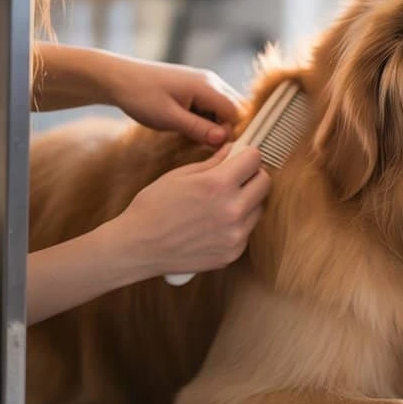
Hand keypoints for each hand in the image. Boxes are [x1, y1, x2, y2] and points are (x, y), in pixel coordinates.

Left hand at [107, 58, 245, 145]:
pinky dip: (205, 119)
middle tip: (202, 144)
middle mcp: (210, 81)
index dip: (230, 132)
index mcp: (207, 86)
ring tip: (190, 134)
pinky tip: (187, 126)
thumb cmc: (141, 96)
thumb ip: (198, 129)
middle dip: (224, 129)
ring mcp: (203, 82)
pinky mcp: (195, 87)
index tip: (214, 147)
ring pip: (222, 109)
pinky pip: (211, 106)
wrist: (118, 78)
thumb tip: (224, 139)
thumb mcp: (169, 118)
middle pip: (234, 110)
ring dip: (213, 125)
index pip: (236, 113)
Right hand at [110, 144, 271, 280]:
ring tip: (222, 202)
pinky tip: (215, 223)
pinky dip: (238, 224)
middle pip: (265, 183)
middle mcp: (232, 210)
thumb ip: (213, 162)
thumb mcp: (180, 175)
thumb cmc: (153, 207)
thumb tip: (233, 149)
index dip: (247, 155)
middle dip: (253, 175)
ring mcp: (235, 235)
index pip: (255, 159)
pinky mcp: (233, 253)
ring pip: (258, 208)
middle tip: (237, 177)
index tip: (241, 157)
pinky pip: (247, 231)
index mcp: (218, 185)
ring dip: (247, 201)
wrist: (138, 247)